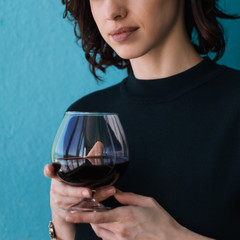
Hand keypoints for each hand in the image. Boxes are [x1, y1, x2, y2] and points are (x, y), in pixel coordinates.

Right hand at [44, 141, 115, 238]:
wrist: (64, 208)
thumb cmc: (72, 184)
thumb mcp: (77, 172)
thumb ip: (88, 159)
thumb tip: (99, 144)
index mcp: (58, 177)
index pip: (50, 173)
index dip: (49, 170)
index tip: (49, 168)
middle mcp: (58, 190)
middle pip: (67, 191)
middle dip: (78, 192)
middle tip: (89, 192)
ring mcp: (63, 203)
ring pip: (78, 202)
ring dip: (95, 197)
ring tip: (109, 191)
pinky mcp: (71, 213)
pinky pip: (84, 209)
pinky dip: (95, 206)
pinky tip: (105, 204)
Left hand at [65, 190, 214, 239]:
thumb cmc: (160, 219)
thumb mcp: (146, 202)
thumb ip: (128, 197)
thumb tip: (116, 193)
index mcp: (124, 216)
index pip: (97, 216)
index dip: (81, 215)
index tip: (69, 213)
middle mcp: (119, 230)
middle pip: (95, 225)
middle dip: (89, 217)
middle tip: (88, 209)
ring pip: (100, 233)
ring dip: (97, 224)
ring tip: (101, 216)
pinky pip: (108, 239)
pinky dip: (106, 231)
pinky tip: (113, 225)